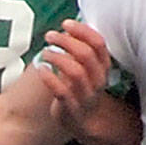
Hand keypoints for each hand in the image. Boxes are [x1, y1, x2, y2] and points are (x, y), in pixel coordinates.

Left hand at [38, 19, 110, 135]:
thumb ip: (80, 48)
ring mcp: (86, 95)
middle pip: (86, 55)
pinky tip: (41, 69)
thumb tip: (69, 26)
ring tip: (45, 52)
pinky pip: (61, 91)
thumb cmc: (81, 86)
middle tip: (50, 36)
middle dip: (66, 41)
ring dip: (57, 58)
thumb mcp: (86, 67)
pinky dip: (50, 77)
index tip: (66, 24)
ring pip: (75, 72)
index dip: (82, 31)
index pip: (98, 43)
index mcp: (103, 66)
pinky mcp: (71, 107)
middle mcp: (98, 80)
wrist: (82, 120)